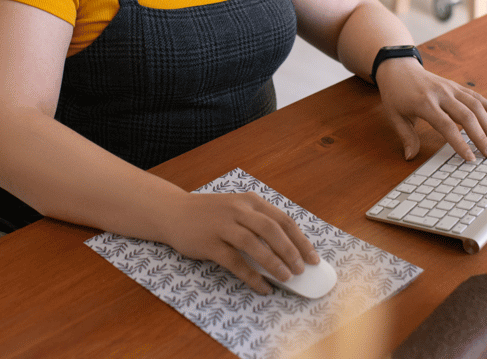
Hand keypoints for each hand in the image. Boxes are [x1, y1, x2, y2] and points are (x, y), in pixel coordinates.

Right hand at [159, 191, 319, 293]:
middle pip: (272, 230)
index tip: (313, 257)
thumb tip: (288, 251)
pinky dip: (252, 276)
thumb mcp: (237, 209)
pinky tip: (263, 286)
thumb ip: (258, 223)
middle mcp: (238, 210)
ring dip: (274, 263)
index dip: (300, 240)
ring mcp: (223, 226)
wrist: (173, 212)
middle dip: (291, 251)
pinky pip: (235, 262)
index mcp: (250, 201)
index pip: (283, 219)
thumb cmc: (210, 214)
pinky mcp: (210, 243)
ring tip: (287, 277)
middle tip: (302, 269)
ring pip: (255, 244)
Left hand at [375, 57, 486, 161]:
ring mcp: (450, 88)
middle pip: (466, 116)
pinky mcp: (455, 86)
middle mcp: (441, 94)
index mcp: (424, 103)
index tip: (470, 158)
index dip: (460, 143)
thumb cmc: (395, 93)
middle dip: (480, 136)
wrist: (398, 67)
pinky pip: (475, 96)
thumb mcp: (394, 116)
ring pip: (475, 105)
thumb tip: (410, 157)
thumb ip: (405, 136)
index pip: (446, 126)